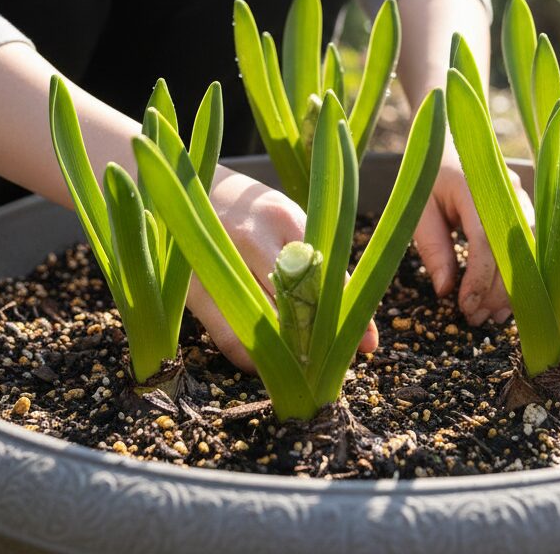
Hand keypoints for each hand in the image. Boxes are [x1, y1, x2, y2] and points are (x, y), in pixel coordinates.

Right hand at [185, 167, 378, 371]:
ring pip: (262, 324)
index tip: (360, 344)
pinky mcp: (193, 289)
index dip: (341, 313)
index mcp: (283, 217)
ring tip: (303, 366)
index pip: (322, 272)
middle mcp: (249, 238)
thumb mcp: (291, 225)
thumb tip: (366, 337)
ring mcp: (217, 264)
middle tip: (331, 360)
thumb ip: (323, 271)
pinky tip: (268, 361)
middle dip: (315, 337)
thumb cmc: (256, 215)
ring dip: (287, 352)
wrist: (196, 193)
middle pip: (292, 302)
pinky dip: (253, 357)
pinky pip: (230, 338)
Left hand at [412, 148, 533, 326]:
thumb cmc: (430, 176)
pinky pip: (529, 249)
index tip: (465, 306)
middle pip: (513, 251)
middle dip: (496, 292)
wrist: (449, 142)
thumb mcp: (419, 209)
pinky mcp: (526, 210)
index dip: (478, 279)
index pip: (485, 239)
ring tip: (490, 317)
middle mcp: (507, 191)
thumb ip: (431, 247)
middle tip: (474, 318)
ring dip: (512, 289)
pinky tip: (505, 302)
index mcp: (475, 186)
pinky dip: (519, 277)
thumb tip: (445, 290)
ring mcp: (522, 199)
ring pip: (528, 253)